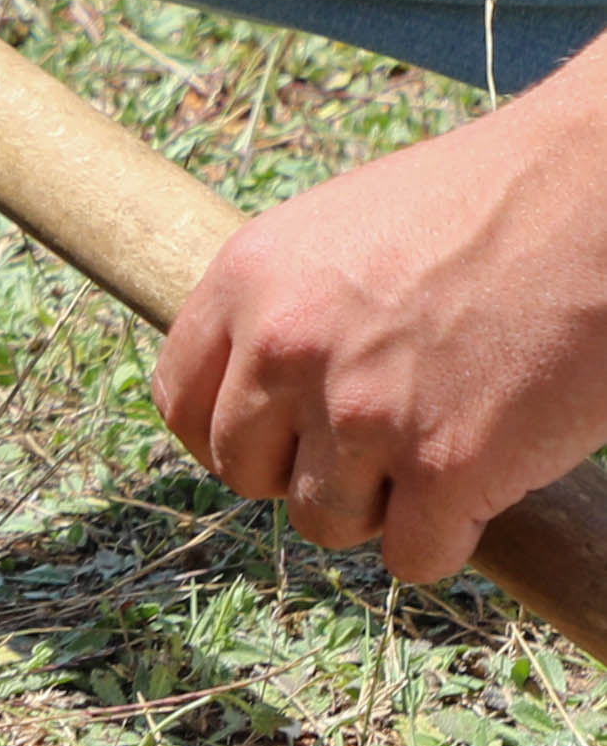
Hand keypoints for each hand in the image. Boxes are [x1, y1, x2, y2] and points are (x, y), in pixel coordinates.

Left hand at [152, 76, 606, 581]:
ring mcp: (363, 412)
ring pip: (325, 523)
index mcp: (248, 281)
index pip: (181, 404)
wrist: (602, 189)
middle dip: (303, 472)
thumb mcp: (341, 229)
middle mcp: (287, 348)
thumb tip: (252, 393)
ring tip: (439, 444)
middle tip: (372, 442)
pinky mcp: (447, 467)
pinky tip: (484, 481)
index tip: (274, 442)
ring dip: (380, 506)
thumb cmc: (487, 204)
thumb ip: (283, 307)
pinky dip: (447, 537)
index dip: (227, 436)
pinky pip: (413, 556)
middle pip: (246, 475)